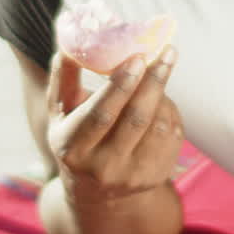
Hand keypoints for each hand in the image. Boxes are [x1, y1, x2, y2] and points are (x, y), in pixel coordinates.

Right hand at [45, 46, 182, 204]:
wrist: (96, 190)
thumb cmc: (76, 135)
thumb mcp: (61, 112)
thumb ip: (64, 78)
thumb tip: (69, 43)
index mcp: (73, 146)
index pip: (101, 114)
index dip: (121, 85)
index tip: (138, 57)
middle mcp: (102, 167)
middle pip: (136, 119)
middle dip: (153, 82)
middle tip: (167, 52)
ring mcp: (132, 175)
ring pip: (158, 125)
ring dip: (162, 93)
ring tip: (160, 71)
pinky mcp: (155, 177)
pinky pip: (172, 135)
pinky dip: (170, 110)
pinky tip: (160, 100)